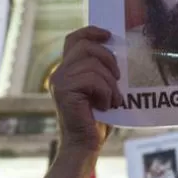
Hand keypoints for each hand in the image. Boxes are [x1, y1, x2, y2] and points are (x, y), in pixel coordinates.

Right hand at [49, 27, 118, 150]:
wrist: (84, 146)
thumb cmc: (97, 120)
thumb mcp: (101, 89)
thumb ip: (101, 71)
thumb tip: (118, 51)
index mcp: (67, 70)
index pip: (74, 39)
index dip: (91, 32)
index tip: (109, 35)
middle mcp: (59, 73)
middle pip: (85, 47)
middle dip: (108, 58)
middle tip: (118, 77)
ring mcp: (60, 82)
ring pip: (93, 65)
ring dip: (110, 83)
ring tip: (113, 100)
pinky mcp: (64, 91)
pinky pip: (93, 80)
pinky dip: (106, 93)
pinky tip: (105, 106)